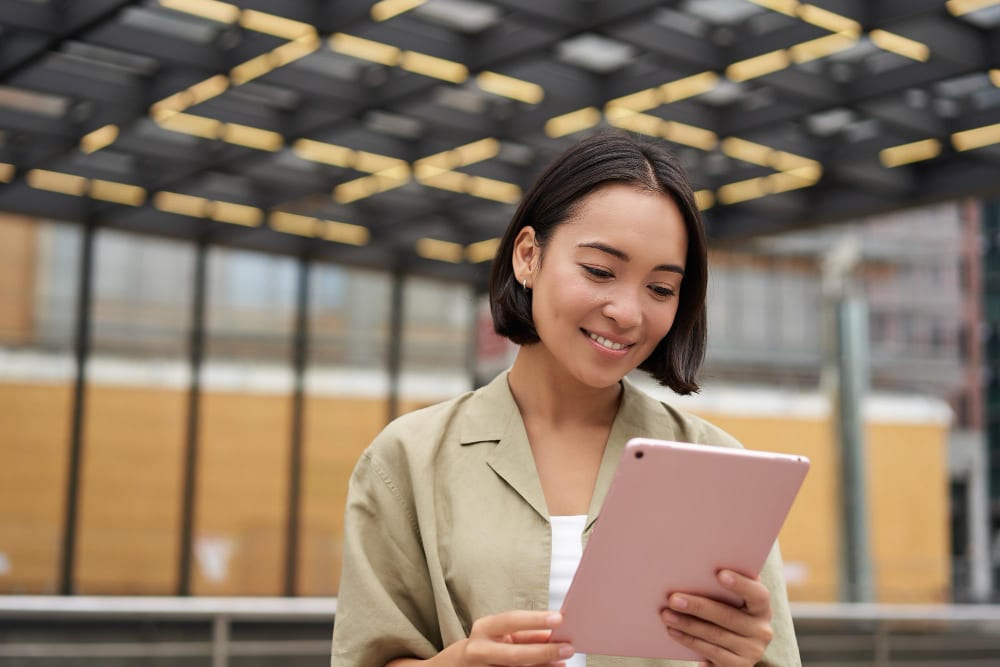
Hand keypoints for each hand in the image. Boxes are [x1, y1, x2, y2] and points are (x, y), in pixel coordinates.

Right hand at [460, 610, 574, 666]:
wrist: (461, 665)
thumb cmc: (488, 643)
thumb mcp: (502, 632)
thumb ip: (526, 633)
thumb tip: (555, 633)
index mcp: (484, 628)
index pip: (512, 620)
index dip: (536, 620)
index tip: (559, 619)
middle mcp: (480, 650)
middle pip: (514, 654)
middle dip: (543, 651)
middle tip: (568, 648)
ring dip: (544, 666)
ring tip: (563, 661)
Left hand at [660, 570, 773, 666]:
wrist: (731, 650)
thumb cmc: (727, 612)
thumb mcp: (731, 601)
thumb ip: (721, 586)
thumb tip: (696, 563)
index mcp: (762, 607)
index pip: (758, 594)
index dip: (741, 584)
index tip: (720, 573)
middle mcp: (762, 630)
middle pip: (728, 616)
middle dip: (698, 607)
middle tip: (673, 598)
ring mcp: (751, 651)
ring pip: (715, 635)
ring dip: (687, 624)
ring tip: (666, 615)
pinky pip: (711, 652)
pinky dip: (689, 641)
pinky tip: (673, 632)